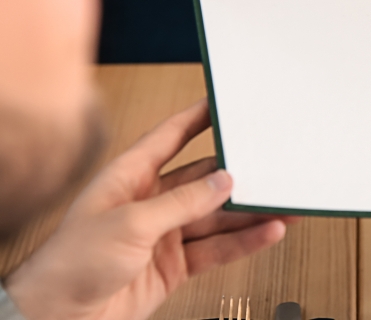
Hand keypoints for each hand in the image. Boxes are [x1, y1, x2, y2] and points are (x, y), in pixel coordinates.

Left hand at [2, 100, 293, 319]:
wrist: (57, 317)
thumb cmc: (70, 264)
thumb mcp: (130, 222)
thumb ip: (182, 202)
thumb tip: (221, 182)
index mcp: (128, 178)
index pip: (169, 139)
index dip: (196, 119)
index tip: (223, 105)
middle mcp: (148, 203)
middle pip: (202, 181)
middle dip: (237, 175)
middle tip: (270, 165)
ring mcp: (162, 236)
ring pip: (216, 218)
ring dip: (249, 213)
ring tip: (281, 205)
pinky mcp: (173, 266)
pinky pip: (217, 249)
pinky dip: (244, 242)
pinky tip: (266, 233)